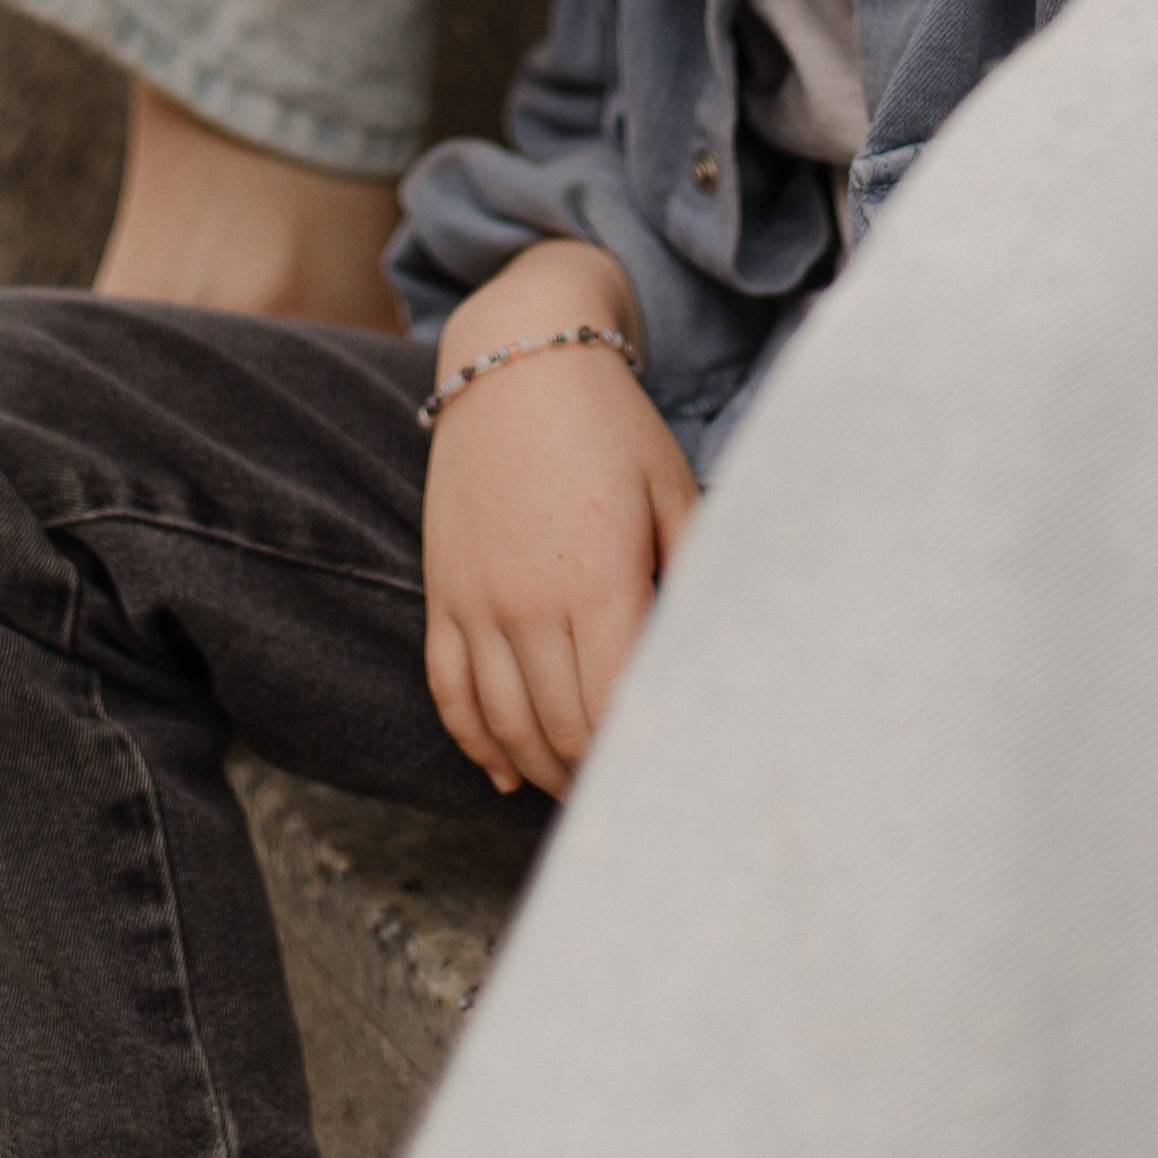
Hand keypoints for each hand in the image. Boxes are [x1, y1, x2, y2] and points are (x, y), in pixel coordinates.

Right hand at [422, 241, 696, 800]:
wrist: (515, 358)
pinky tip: (504, 772)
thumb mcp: (674, 489)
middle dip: (596, 780)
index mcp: (597, 580)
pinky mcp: (442, 589)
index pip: (614, 712)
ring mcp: (476, 598)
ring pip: (503, 724)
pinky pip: (447, 689)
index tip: (668, 780)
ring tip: (579, 790)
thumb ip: (694, 574)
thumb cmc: (611, 424)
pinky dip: (474, 740)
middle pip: (561, 732)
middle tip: (632, 799)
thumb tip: (715, 654)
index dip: (638, 761)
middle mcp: (528, 601)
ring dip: (542, 771)